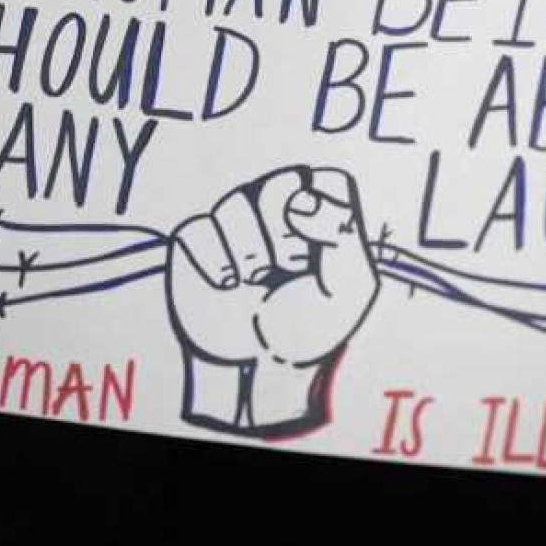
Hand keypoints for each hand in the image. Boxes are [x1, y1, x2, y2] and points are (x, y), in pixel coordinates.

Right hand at [165, 166, 377, 436]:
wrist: (264, 366)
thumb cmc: (309, 325)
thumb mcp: (348, 287)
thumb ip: (339, 233)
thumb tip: (302, 201)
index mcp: (319, 212)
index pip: (325, 180)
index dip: (324, 211)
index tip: (320, 251)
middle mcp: (276, 207)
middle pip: (280, 183)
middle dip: (286, 232)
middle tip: (288, 270)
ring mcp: (234, 223)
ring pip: (236, 203)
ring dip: (251, 249)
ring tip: (258, 283)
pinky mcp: (198, 243)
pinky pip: (197, 229)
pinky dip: (213, 258)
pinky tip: (228, 284)